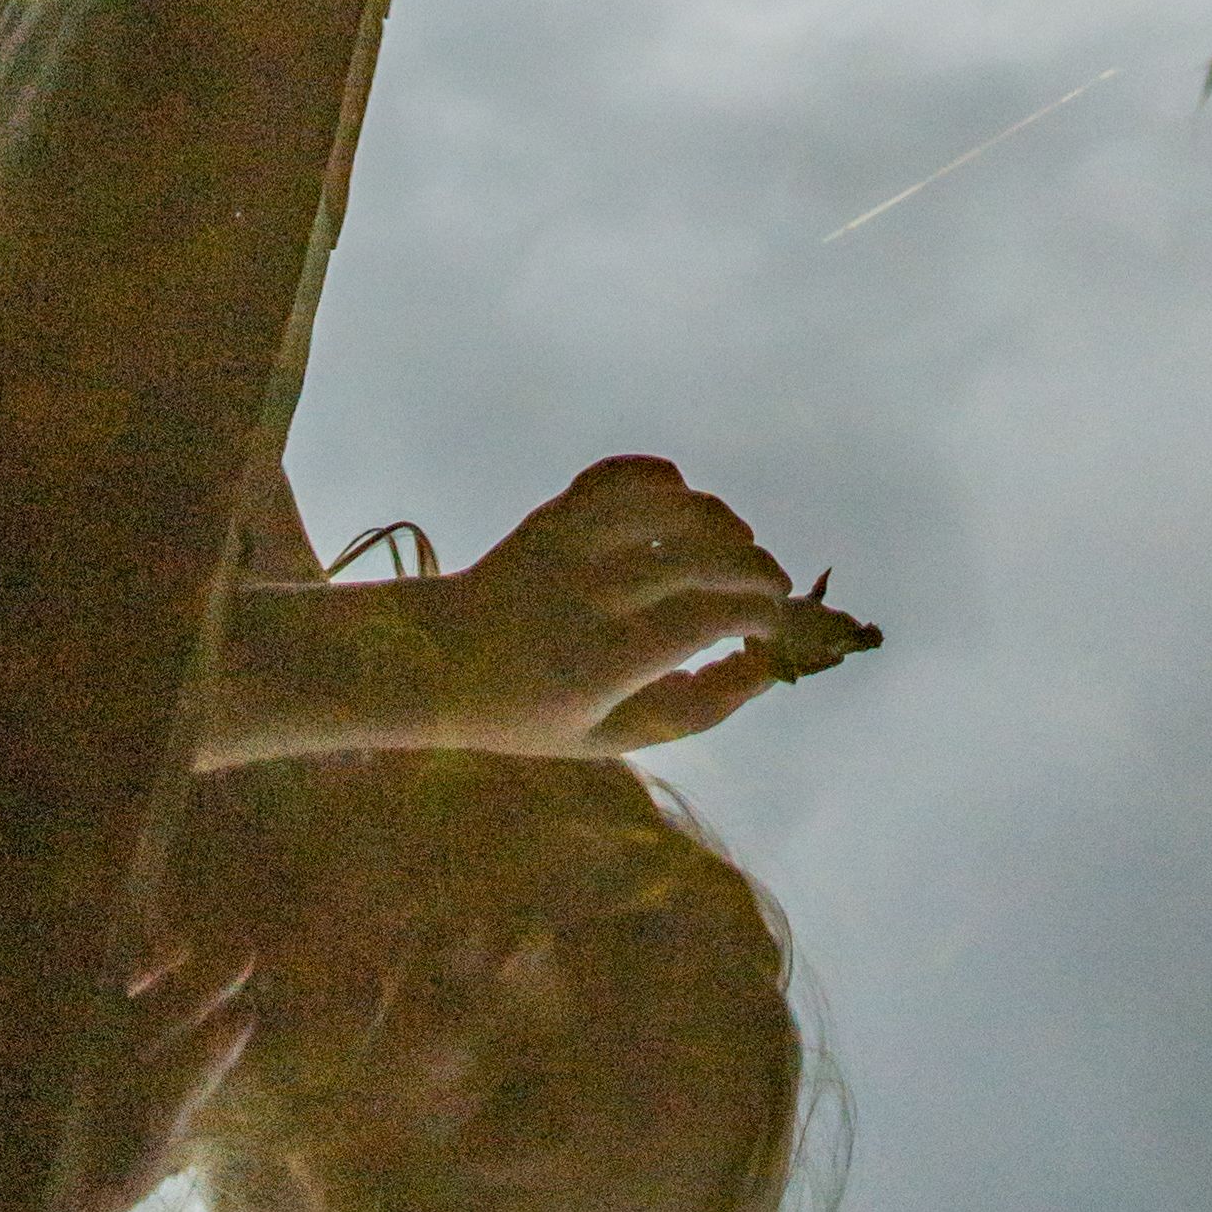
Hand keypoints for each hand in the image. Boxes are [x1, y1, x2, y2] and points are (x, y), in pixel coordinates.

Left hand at [415, 455, 798, 756]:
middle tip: (775, 589)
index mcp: (599, 663)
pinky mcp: (553, 512)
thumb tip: (766, 665)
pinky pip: (621, 475)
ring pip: (667, 504)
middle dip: (754, 568)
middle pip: (697, 557)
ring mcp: (567, 543)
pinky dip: (664, 480)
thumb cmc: (532, 713)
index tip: (776, 625)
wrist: (435, 661)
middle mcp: (586, 593)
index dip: (756, 615)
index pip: (703, 619)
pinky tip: (683, 508)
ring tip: (739, 550)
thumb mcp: (612, 736)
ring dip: (720, 520)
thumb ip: (695, 707)